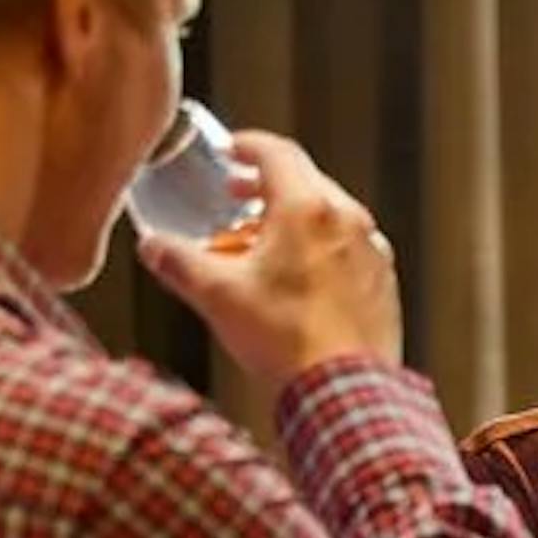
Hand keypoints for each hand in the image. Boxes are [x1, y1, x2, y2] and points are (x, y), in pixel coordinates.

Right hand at [141, 133, 401, 386]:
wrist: (343, 392)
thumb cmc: (287, 341)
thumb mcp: (217, 295)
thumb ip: (178, 262)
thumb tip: (154, 247)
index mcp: (309, 209)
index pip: (278, 153)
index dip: (249, 146)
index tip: (233, 150)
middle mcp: (349, 221)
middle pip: (306, 182)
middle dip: (266, 185)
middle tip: (238, 196)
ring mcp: (372, 252)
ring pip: (329, 216)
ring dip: (292, 219)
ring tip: (260, 242)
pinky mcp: (382, 282)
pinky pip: (347, 249)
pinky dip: (319, 249)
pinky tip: (295, 278)